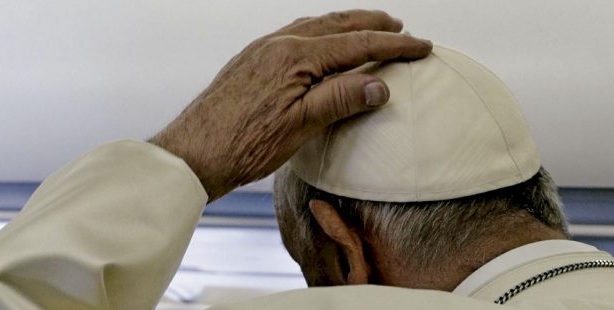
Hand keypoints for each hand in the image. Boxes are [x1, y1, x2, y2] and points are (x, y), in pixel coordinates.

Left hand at [150, 9, 431, 200]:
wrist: (192, 153)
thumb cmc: (242, 145)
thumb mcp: (300, 126)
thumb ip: (339, 99)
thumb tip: (380, 84)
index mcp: (294, 56)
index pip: (356, 44)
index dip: (393, 45)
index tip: (422, 45)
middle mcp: (277, 44)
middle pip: (335, 26)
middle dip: (371, 24)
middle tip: (399, 26)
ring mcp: (261, 51)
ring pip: (313, 27)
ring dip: (344, 25)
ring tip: (365, 27)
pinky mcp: (250, 62)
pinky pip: (293, 35)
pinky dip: (318, 33)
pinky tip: (319, 44)